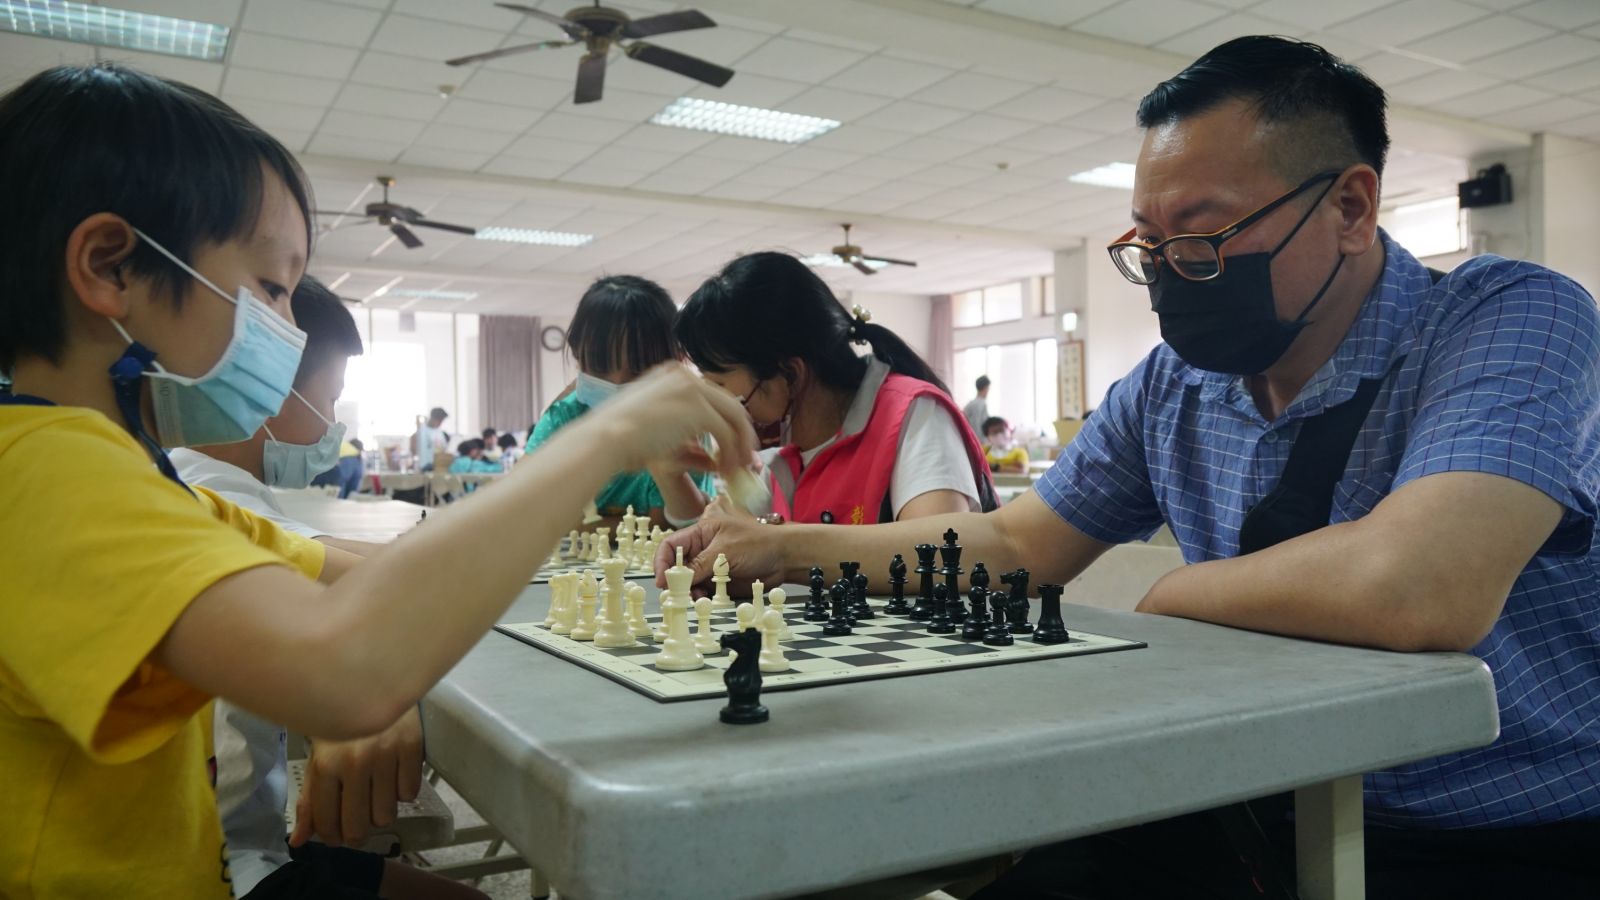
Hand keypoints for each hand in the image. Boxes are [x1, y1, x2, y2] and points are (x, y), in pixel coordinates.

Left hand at [289, 706, 424, 847]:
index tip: (337, 836)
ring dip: (380, 812)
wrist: (370, 681)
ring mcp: (385, 754)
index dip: (332, 836)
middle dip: (357, 833)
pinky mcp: (411, 746)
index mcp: (326, 765)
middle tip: (358, 825)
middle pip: (359, 825)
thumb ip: (309, 802)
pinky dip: (402, 791)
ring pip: (386, 814)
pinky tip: (393, 778)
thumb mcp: (317, 760)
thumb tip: (299, 842)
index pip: (327, 821)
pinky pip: (409, 792)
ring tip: (376, 798)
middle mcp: (355, 762)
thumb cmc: (338, 724)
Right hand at [584, 364, 756, 478]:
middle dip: (741, 434)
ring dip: (740, 445)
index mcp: (672, 374)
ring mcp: (693, 390)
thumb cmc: (616, 439)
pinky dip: (732, 453)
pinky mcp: (699, 409)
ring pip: (734, 417)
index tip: (732, 444)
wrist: (604, 440)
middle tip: (746, 459)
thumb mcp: (651, 422)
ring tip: (738, 469)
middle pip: (729, 403)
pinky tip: (726, 471)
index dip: (726, 422)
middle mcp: (685, 376)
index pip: (712, 396)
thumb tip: (706, 450)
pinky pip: (727, 433)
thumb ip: (678, 426)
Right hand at [654, 496, 783, 592]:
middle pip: (677, 566)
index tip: (662, 580)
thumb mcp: (725, 552)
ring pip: (689, 582)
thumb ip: (699, 565)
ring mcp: (711, 566)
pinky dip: (701, 597)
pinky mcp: (719, 581)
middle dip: (675, 581)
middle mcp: (703, 549)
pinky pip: (703, 591)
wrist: (784, 558)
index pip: (671, 546)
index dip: (662, 562)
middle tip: (678, 594)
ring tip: (697, 597)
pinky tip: (707, 599)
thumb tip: (674, 577)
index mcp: (701, 532)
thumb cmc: (758, 544)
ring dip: (689, 591)